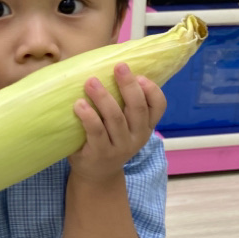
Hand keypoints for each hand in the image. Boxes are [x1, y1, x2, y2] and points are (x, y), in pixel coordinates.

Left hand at [68, 63, 166, 181]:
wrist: (97, 174)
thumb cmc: (108, 138)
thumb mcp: (124, 124)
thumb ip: (123, 102)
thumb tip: (109, 63)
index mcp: (146, 125)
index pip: (159, 106)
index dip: (152, 90)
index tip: (140, 75)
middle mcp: (137, 136)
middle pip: (138, 108)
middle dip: (129, 85)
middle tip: (119, 66)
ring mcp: (120, 146)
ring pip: (116, 118)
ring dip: (104, 98)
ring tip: (91, 82)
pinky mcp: (101, 153)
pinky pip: (96, 132)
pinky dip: (89, 116)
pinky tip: (79, 104)